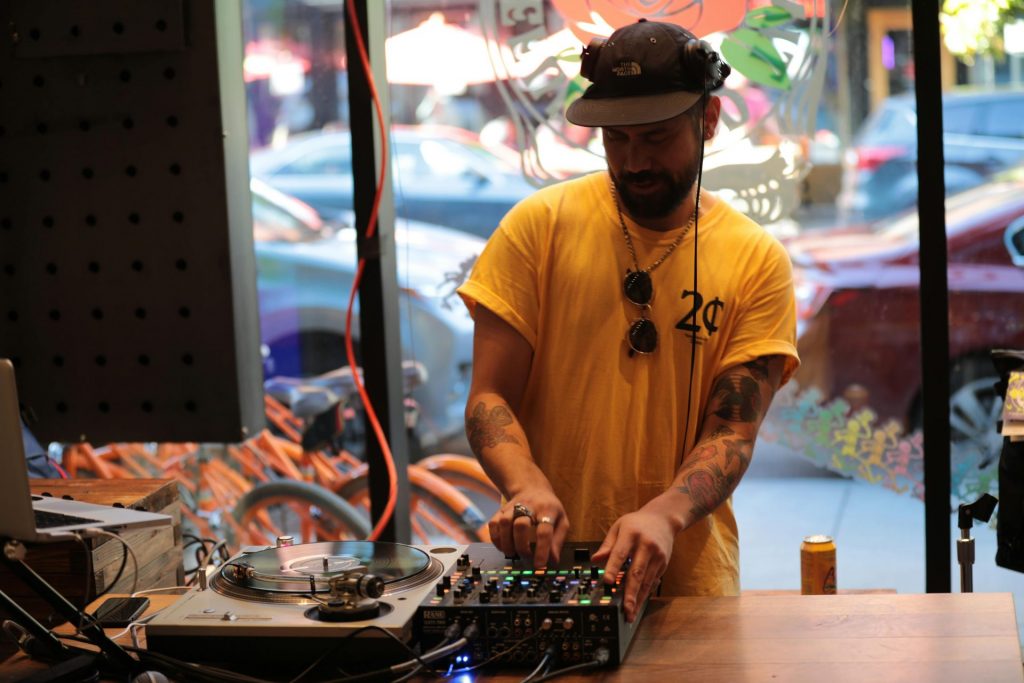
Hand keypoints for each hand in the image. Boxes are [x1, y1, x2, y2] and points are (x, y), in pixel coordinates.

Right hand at [488, 491, 568, 567]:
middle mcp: (529, 506)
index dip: (542, 550)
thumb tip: (553, 560)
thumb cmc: (549, 508)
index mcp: (547, 510)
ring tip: (512, 553)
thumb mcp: (562, 520)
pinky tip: (503, 546)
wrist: (532, 488)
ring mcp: (513, 507)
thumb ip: (558, 540)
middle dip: (521, 546)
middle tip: (525, 557)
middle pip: (521, 525)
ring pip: (504, 523)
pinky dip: (496, 538)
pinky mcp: (501, 510)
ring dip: (507, 542)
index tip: (539, 566)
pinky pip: (493, 524)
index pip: (544, 531)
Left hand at [592, 506, 677, 622]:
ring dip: (638, 599)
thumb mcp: (619, 527)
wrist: (664, 519)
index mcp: (631, 534)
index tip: (606, 581)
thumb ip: (607, 545)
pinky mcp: (663, 564)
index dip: (613, 568)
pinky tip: (638, 604)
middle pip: (636, 572)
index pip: (620, 553)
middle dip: (630, 593)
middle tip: (625, 609)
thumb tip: (595, 560)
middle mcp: (646, 545)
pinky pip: (652, 581)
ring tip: (631, 613)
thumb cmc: (637, 523)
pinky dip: (645, 594)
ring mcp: (657, 556)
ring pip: (646, 581)